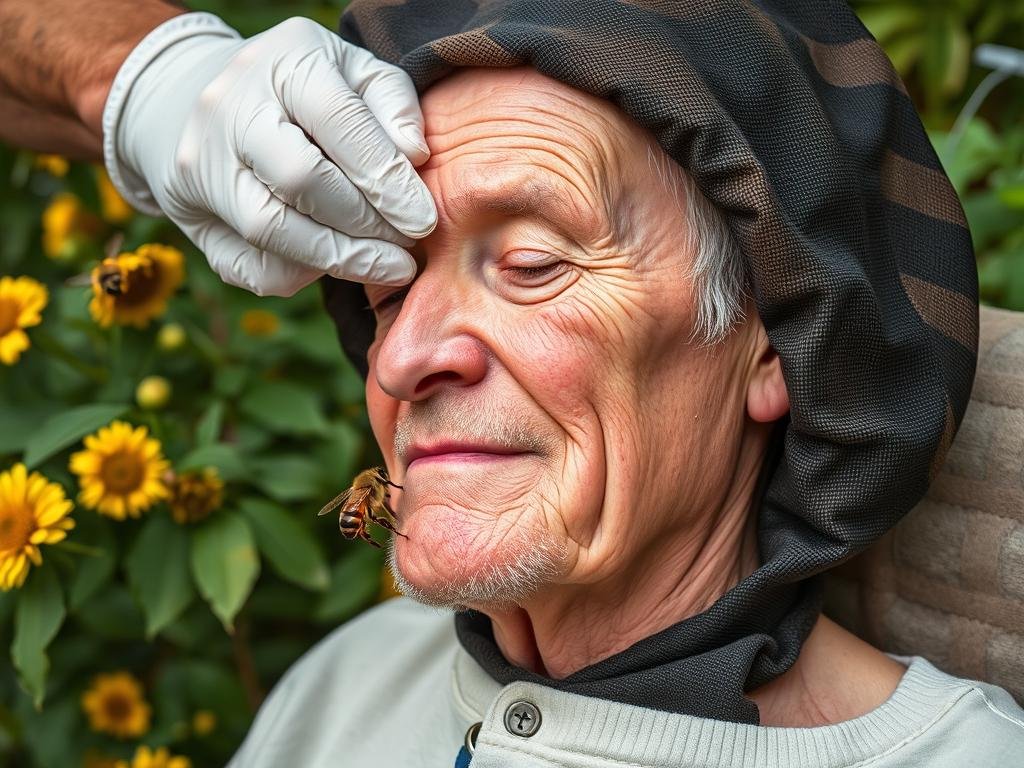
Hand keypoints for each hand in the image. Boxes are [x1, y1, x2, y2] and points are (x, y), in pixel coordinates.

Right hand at [103, 14, 435, 294]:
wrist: (197, 96)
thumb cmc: (302, 90)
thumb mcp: (353, 73)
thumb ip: (392, 103)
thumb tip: (414, 156)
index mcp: (282, 62)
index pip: (341, 124)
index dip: (387, 180)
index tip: (423, 220)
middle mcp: (231, 108)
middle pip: (302, 181)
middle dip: (365, 224)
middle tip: (406, 247)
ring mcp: (201, 163)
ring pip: (271, 229)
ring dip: (340, 258)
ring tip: (387, 266)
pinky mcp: (188, 212)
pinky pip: (248, 264)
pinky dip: (300, 273)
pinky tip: (335, 264)